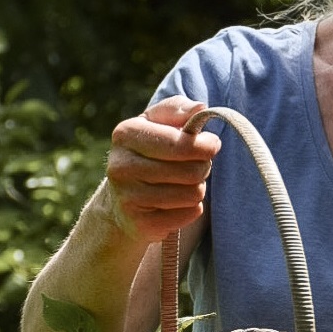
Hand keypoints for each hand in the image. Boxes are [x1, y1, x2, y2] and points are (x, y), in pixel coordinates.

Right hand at [104, 95, 221, 242]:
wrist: (122, 200)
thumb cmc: (150, 152)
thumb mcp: (158, 122)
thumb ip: (178, 109)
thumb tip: (199, 108)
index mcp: (126, 134)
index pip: (182, 143)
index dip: (206, 145)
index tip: (211, 145)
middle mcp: (120, 166)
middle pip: (191, 170)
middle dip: (202, 167)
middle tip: (195, 166)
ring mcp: (127, 197)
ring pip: (192, 194)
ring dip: (197, 188)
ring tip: (183, 184)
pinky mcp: (140, 224)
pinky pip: (188, 214)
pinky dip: (190, 209)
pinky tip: (175, 204)